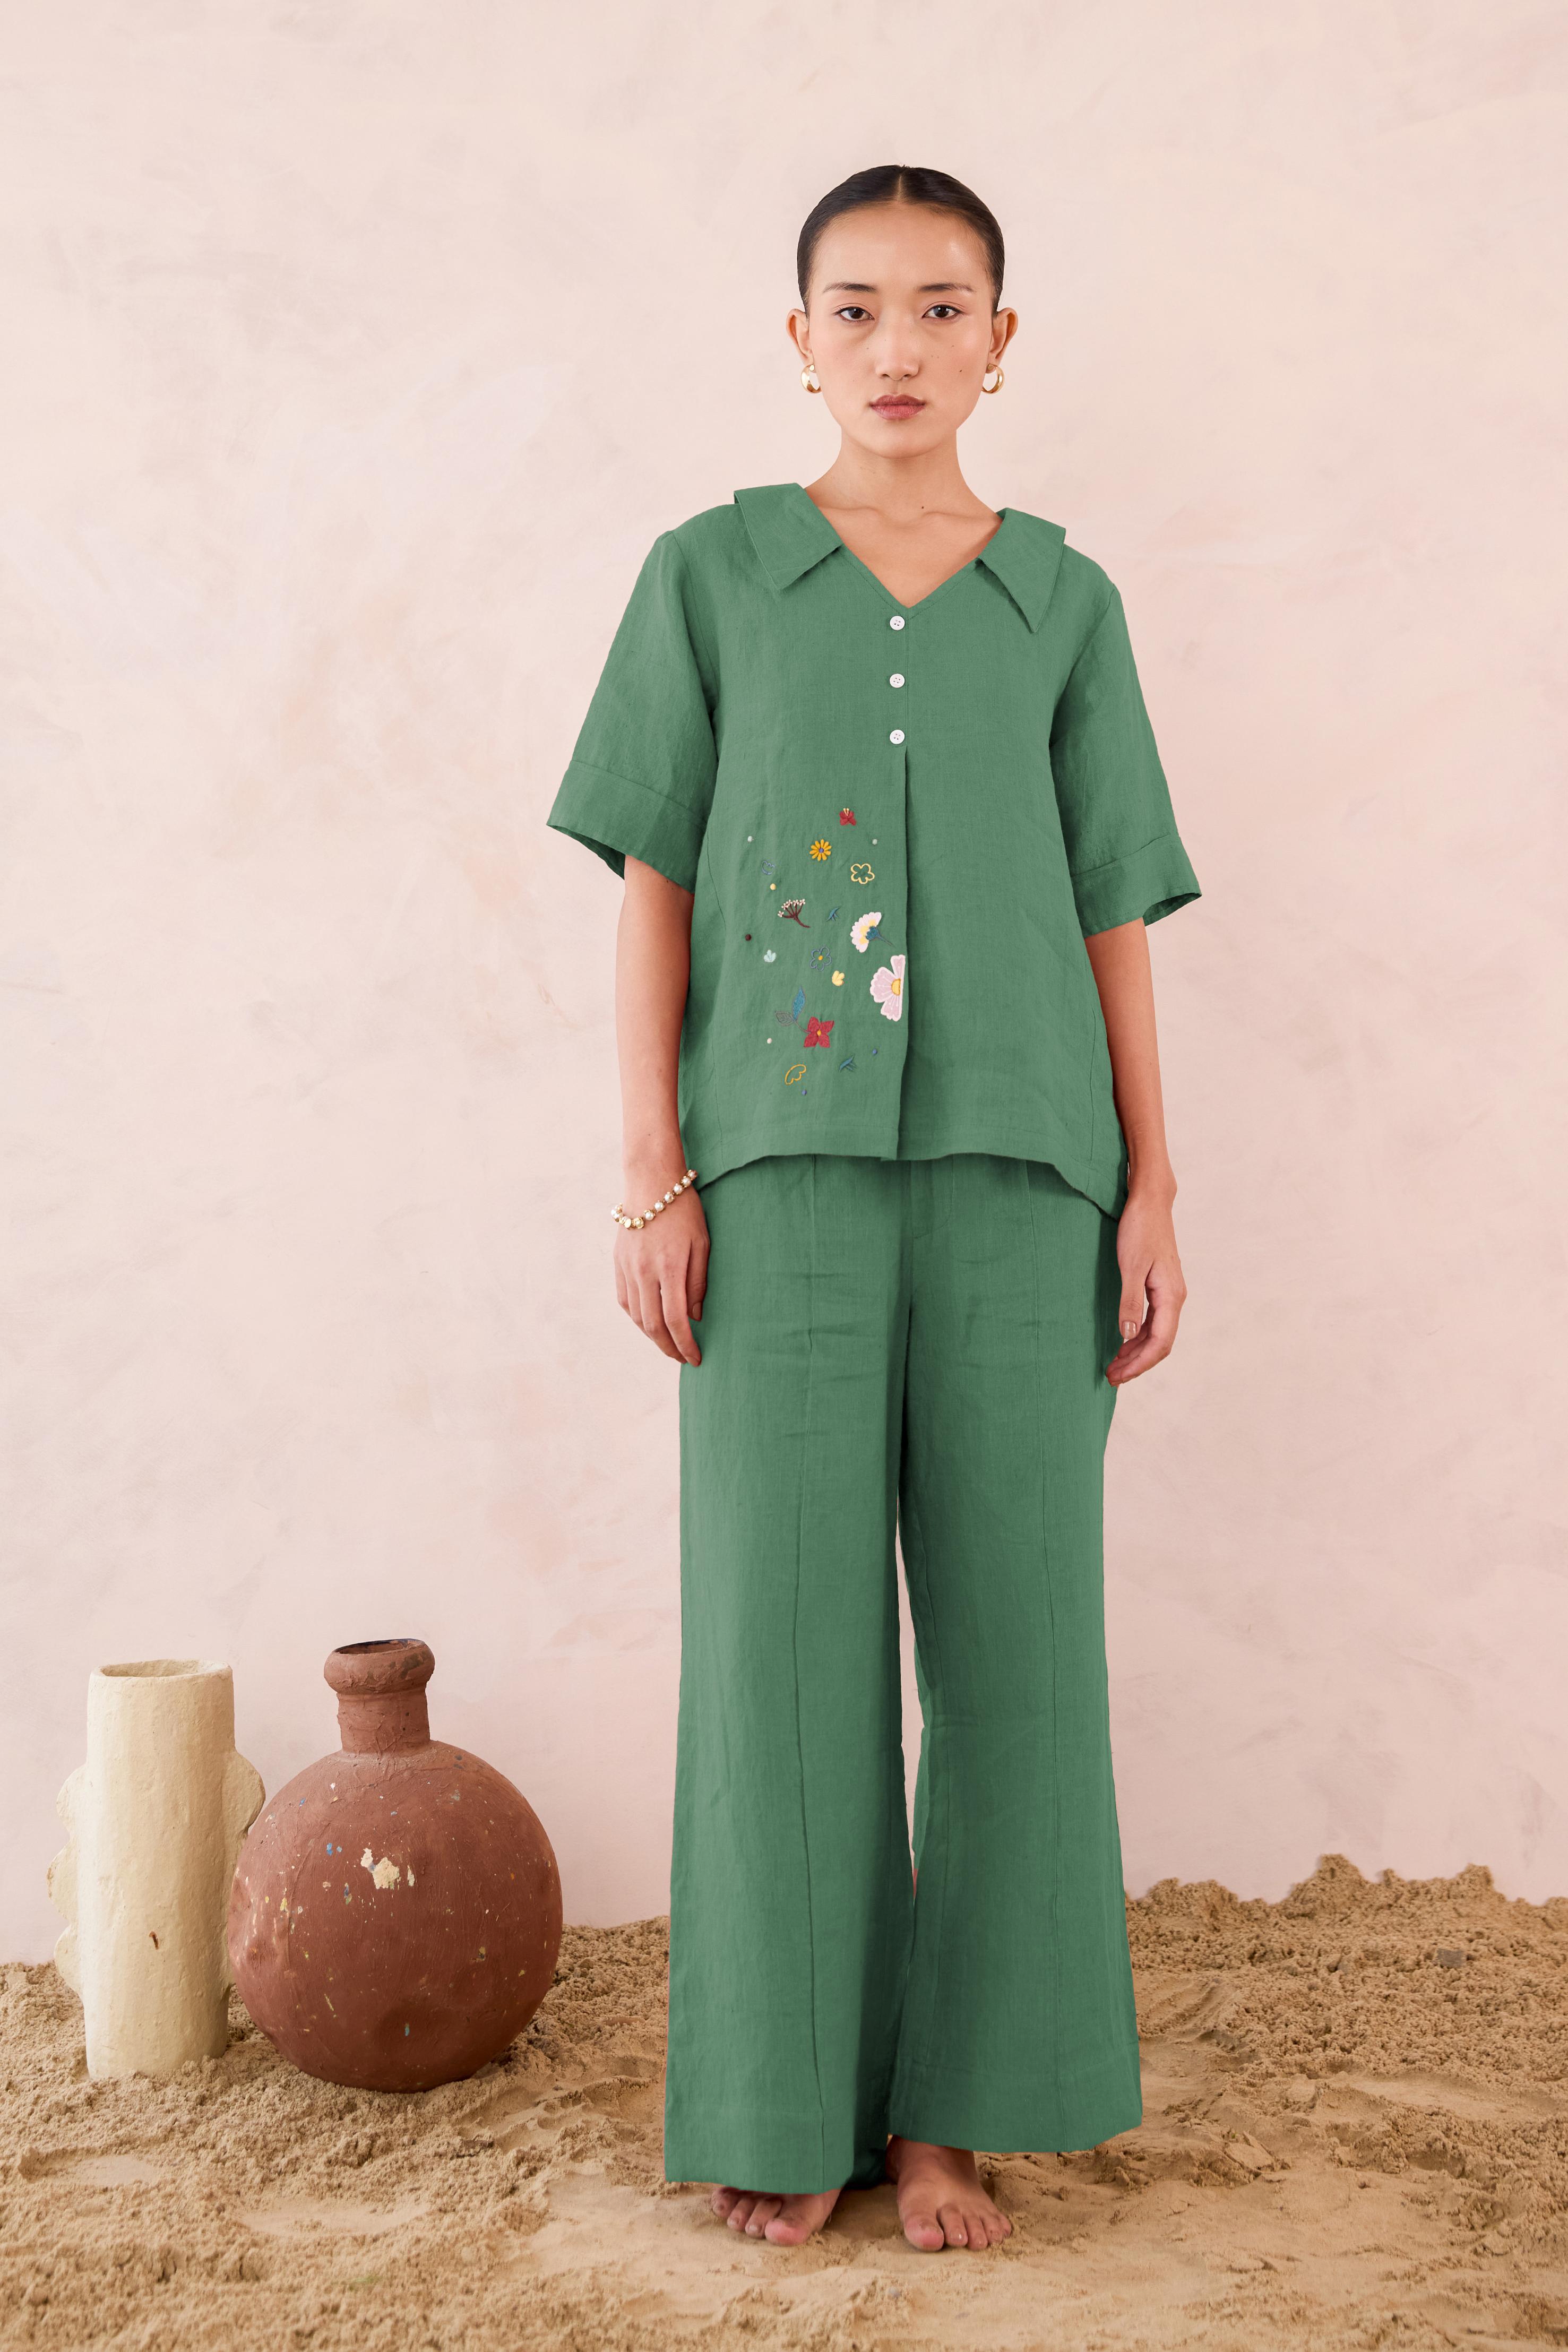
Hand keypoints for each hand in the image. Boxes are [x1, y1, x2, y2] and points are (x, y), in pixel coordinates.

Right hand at [613, 1187, 708, 1365]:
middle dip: (669, 1348)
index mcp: (668, 1267)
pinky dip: (638, 1318)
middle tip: (683, 1358)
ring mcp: (627, 1268)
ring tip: (669, 1344)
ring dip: (653, 1336)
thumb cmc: (683, 1210)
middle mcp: (644, 1271)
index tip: (696, 1358)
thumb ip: (698, 1281)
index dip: (685, 1344)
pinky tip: (650, 1323)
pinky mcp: (618, 1264)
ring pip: (636, 1316)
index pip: (675, 1319)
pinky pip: (625, 1301)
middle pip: (652, 1325)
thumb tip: (695, 1316)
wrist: (650, 1182)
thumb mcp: (701, 1243)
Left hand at [1106, 1186, 1185, 1383]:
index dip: (1139, 1363)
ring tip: (1113, 1365)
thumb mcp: (1130, 1266)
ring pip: (1156, 1333)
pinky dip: (1138, 1336)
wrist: (1149, 1202)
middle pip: (1160, 1343)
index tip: (1118, 1375)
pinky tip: (1123, 1342)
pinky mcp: (1160, 1287)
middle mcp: (1175, 1298)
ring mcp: (1168, 1293)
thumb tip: (1128, 1335)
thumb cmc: (1140, 1229)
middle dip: (1136, 1363)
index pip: (1160, 1342)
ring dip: (1136, 1351)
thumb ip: (1130, 1302)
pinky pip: (1153, 1321)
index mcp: (1171, 1296)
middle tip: (1110, 1376)